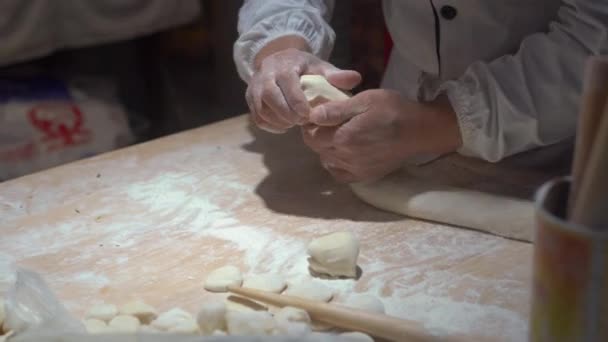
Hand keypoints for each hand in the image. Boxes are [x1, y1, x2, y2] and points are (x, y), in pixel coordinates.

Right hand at [246, 37, 360, 132]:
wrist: (280, 62)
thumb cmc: (304, 68)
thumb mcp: (320, 67)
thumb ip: (336, 75)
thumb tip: (355, 79)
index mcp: (284, 65)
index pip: (287, 82)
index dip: (296, 101)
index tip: (307, 114)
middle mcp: (265, 75)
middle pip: (270, 96)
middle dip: (286, 113)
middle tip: (301, 122)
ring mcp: (255, 87)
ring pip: (261, 109)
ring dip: (279, 121)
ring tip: (294, 124)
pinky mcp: (250, 99)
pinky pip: (257, 118)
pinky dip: (271, 126)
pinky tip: (285, 127)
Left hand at [301, 89, 461, 181]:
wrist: (419, 131)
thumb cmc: (393, 109)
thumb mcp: (365, 100)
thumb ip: (337, 110)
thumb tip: (311, 115)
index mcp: (344, 137)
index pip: (311, 134)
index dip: (309, 123)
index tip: (316, 114)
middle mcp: (346, 157)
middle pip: (316, 147)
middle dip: (315, 134)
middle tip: (325, 122)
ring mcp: (355, 169)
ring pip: (326, 160)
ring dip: (325, 148)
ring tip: (336, 134)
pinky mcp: (364, 176)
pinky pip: (338, 174)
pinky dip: (335, 164)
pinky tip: (342, 153)